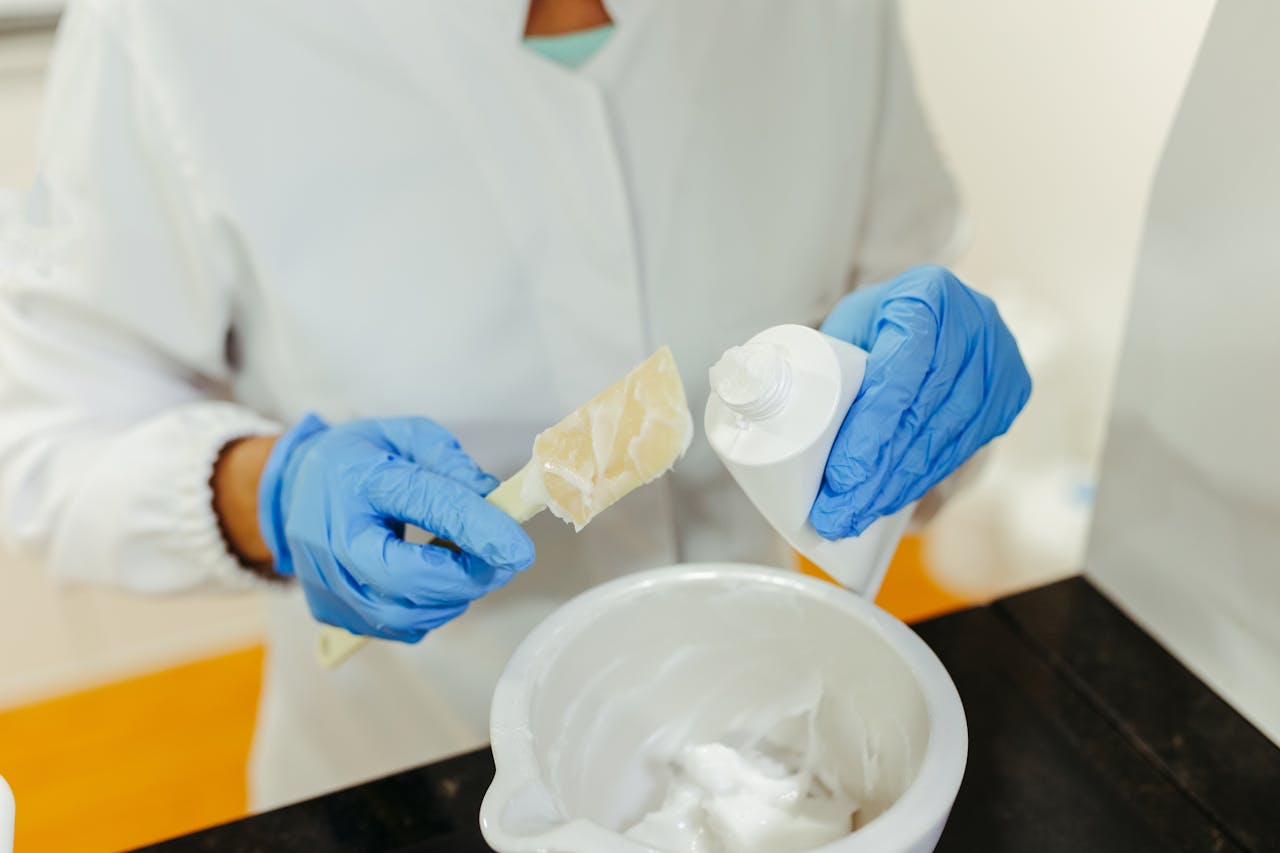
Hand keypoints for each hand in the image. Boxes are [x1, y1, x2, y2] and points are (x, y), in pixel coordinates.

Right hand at [258, 415, 534, 640]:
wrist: (291, 489)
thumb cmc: (356, 461)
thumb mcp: (406, 437)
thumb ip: (451, 465)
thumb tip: (493, 502)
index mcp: (357, 479)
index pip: (425, 505)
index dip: (479, 528)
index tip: (520, 547)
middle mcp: (334, 537)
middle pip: (408, 578)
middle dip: (468, 576)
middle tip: (502, 560)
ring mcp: (328, 581)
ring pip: (405, 614)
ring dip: (454, 595)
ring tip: (467, 564)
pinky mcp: (331, 611)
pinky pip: (397, 626)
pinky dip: (430, 609)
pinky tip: (435, 581)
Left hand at [810, 265, 1030, 538]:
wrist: (933, 308)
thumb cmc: (877, 320)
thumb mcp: (847, 325)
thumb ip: (819, 362)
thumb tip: (760, 406)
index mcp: (926, 295)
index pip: (899, 374)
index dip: (870, 432)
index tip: (840, 478)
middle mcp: (973, 323)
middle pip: (922, 416)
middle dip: (877, 476)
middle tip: (838, 515)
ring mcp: (1000, 359)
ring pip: (947, 440)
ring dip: (899, 488)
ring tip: (855, 517)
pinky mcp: (1010, 392)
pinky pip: (966, 448)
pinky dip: (925, 479)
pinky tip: (893, 501)